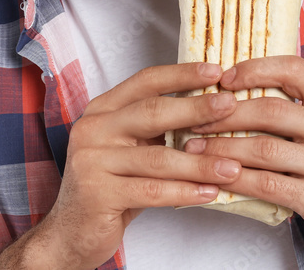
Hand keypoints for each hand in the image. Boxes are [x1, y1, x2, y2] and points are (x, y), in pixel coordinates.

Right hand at [30, 62, 242, 269]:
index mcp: (102, 110)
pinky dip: (184, 192)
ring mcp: (91, 160)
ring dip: (200, 163)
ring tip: (232, 166)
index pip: (145, 81)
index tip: (215, 71)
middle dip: (196, 108)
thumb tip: (212, 111)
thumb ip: (157, 130)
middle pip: (152, 112)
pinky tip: (209, 193)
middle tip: (231, 106)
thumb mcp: (130, 149)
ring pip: (157, 157)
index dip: (181, 74)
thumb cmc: (109, 186)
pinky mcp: (97, 193)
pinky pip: (151, 190)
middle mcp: (92, 128)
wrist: (71, 231)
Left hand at [183, 55, 303, 255]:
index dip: (255, 69)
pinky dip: (234, 179)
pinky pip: (266, 185)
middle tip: (194, 115)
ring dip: (220, 147)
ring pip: (263, 149)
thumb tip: (245, 86)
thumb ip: (302, 104)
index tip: (224, 77)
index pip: (294, 70)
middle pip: (270, 110)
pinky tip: (214, 176)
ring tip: (193, 147)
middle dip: (225, 112)